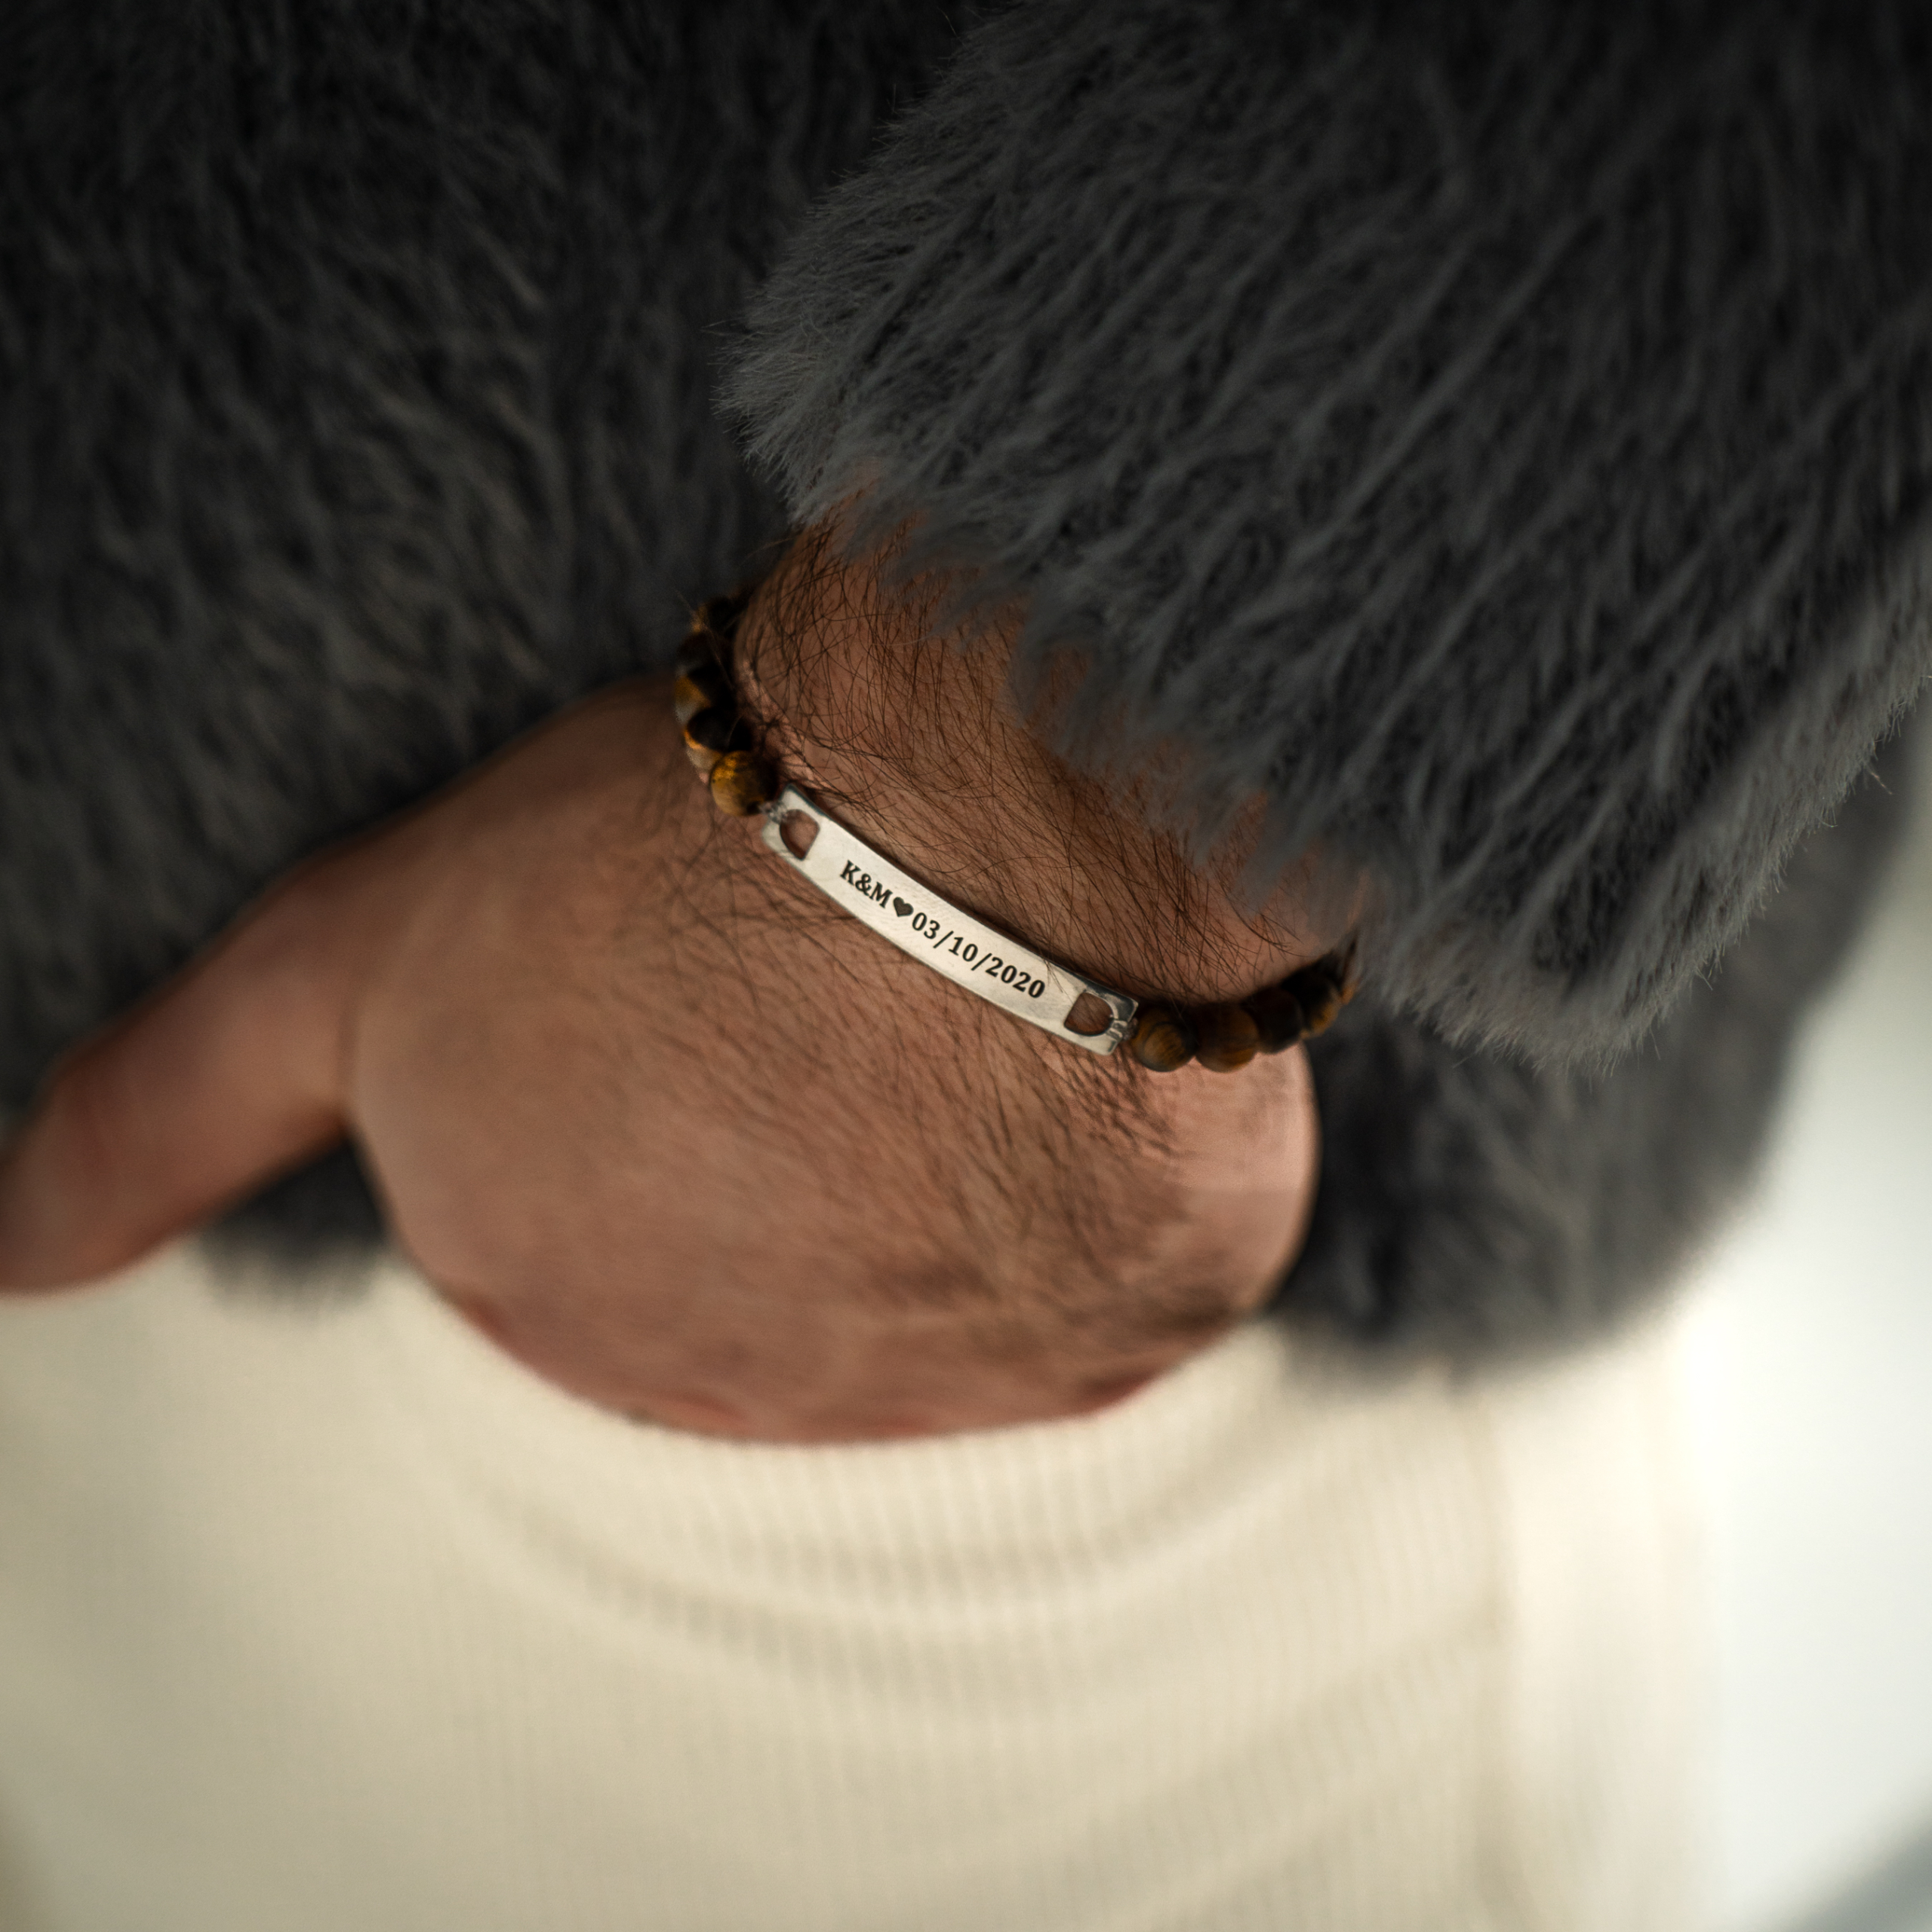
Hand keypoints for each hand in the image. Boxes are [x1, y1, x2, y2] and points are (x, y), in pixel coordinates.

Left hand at [0, 538, 1334, 1440]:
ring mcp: (959, 1382)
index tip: (691, 966)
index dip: (638, 1056)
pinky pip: (1106, 1258)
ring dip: (946, 1135)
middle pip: (762, 1253)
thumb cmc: (664, 861)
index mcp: (562, 1314)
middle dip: (785, 1114)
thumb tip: (5, 1260)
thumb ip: (174, 1116)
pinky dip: (1091, 1154)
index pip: (587, 1219)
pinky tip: (1073, 1048)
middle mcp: (752, 1393)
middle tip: (825, 959)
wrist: (985, 829)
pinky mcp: (1135, 1334)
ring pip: (943, 1257)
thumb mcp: (355, 959)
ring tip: (956, 983)